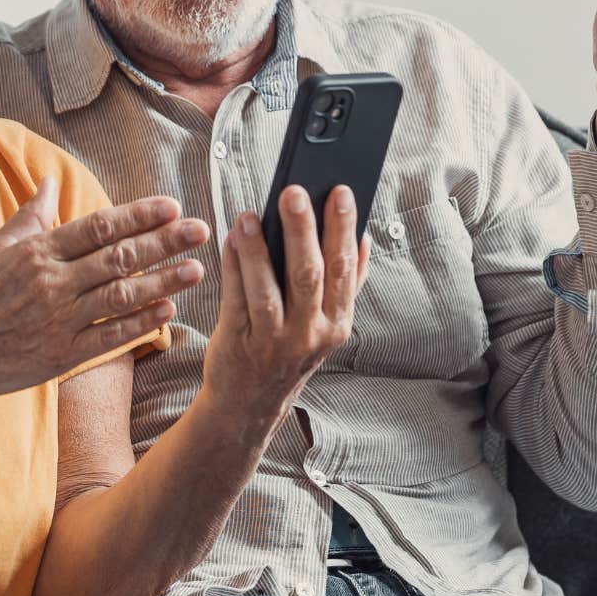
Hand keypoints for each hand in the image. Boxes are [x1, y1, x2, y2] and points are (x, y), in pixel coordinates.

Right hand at [0, 177, 211, 403]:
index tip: (171, 206)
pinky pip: (109, 336)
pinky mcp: (61, 355)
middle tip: (200, 229)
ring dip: (163, 281)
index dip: (138, 216)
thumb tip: (50, 182)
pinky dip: (140, 323)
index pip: (98, 227)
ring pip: (121, 296)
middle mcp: (51, 282)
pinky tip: (168, 310)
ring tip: (196, 270)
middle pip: (119, 257)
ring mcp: (57, 320)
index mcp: (37, 251)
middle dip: (164, 242)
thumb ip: (30, 216)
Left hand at [202, 185, 369, 425]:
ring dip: (259, 248)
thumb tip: (364, 238)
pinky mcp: (238, 341)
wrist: (249, 404)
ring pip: (268, 288)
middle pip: (309, 274)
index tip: (341, 191)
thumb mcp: (327, 326)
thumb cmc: (289, 354)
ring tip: (251, 214)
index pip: (344, 269)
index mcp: (337, 323)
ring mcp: (273, 340)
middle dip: (303, 230)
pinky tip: (232, 238)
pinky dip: (234, 265)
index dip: (343, 229)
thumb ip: (348, 285)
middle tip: (294, 192)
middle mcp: (309, 333)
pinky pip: (235, 297)